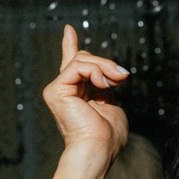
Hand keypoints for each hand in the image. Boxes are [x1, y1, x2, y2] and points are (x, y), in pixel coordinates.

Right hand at [42, 25, 128, 163]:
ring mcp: (58, 89)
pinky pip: (77, 66)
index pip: (73, 65)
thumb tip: (110, 71)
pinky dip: (95, 72)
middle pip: (85, 58)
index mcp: (76, 94)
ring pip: (83, 59)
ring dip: (105, 67)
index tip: (68, 30)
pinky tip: (103, 85)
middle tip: (122, 76)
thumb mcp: (111, 102)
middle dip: (106, 64)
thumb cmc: (107, 135)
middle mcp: (64, 90)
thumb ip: (106, 85)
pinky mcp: (55, 90)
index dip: (70, 45)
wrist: (97, 149)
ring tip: (116, 81)